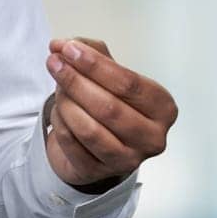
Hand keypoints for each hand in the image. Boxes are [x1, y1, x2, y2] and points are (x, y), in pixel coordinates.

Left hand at [43, 36, 176, 190]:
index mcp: (163, 108)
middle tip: (53, 62)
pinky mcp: (100, 172)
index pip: (129, 84)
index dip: (95, 65)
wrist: (97, 143)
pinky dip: (60, 121)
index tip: (68, 48)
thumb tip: (60, 45)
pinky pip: (72, 143)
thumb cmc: (109, 102)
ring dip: (66, 102)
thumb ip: (90, 51)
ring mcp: (128, 160)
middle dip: (75, 81)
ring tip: (57, 86)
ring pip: (89, 128)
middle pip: (108, 107)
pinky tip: (59, 110)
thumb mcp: (108, 73)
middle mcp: (152, 138)